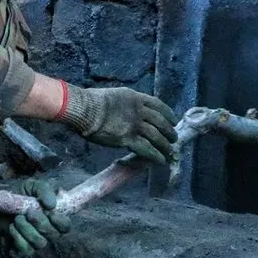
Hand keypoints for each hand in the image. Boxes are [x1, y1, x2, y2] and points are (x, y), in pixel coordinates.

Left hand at [0, 178, 71, 255]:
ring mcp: (36, 240)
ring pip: (40, 243)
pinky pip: (26, 249)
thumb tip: (52, 205)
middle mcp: (48, 231)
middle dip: (41, 223)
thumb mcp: (33, 186)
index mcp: (54, 217)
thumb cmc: (20, 193)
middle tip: (29, 212)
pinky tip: (12, 227)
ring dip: (28, 229)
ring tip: (18, 218)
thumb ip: (45, 190)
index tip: (50, 212)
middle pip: (53, 235)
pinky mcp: (23, 247)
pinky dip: (18, 237)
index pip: (65, 226)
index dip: (60, 222)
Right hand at [60, 85, 178, 163]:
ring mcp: (134, 124)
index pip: (158, 105)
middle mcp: (138, 110)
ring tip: (169, 152)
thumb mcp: (113, 96)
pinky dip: (155, 155)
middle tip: (173, 139)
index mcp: (135, 98)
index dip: (168, 114)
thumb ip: (124, 104)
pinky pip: (147, 149)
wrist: (84, 109)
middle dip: (169, 131)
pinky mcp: (128, 138)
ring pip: (156, 137)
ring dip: (165, 146)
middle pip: (161, 122)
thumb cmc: (90, 102)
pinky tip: (160, 160)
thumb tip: (125, 112)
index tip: (173, 120)